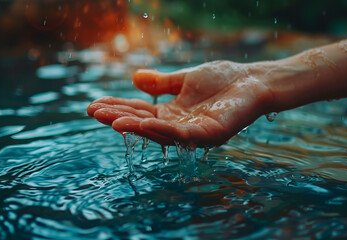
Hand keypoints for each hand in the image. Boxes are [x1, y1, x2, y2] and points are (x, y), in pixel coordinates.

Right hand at [87, 61, 273, 145]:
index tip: (94, 104)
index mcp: (172, 113)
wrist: (253, 80)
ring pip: (159, 133)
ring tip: (111, 119)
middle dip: (118, 118)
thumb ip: (162, 83)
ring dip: (135, 126)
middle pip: (144, 124)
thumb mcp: (185, 79)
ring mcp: (193, 133)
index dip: (118, 107)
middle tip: (94, 112)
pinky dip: (163, 129)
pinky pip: (183, 134)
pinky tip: (145, 122)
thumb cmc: (223, 80)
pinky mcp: (210, 135)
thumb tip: (135, 78)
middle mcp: (179, 126)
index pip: (139, 112)